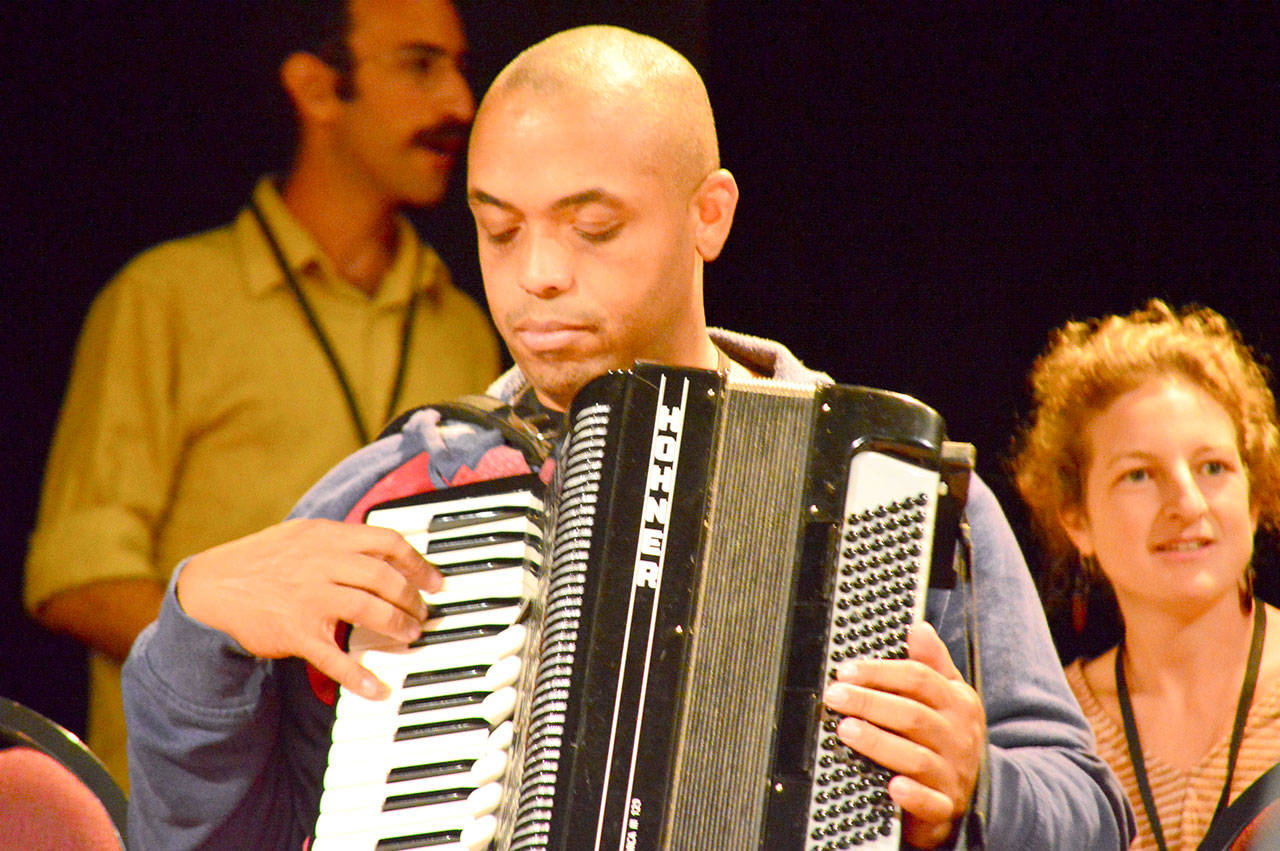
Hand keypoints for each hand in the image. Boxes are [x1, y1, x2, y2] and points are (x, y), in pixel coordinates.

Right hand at [176, 518, 441, 699]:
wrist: (210, 589)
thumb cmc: (260, 561)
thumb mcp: (301, 535)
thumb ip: (340, 541)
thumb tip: (386, 551)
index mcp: (327, 536)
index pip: (387, 542)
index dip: (418, 563)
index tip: (436, 581)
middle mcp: (321, 563)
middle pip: (385, 577)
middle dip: (412, 599)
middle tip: (423, 614)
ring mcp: (309, 597)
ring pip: (369, 610)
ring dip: (398, 626)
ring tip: (410, 636)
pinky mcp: (295, 632)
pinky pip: (335, 657)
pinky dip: (360, 676)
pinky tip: (378, 689)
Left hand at [821, 621, 984, 848]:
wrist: (972, 791)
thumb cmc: (948, 737)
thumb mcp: (949, 696)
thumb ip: (932, 664)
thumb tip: (918, 628)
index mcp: (958, 703)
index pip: (919, 679)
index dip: (880, 672)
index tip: (846, 670)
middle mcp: (958, 737)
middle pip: (913, 715)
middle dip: (870, 703)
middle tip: (835, 696)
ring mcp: (953, 774)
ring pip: (916, 758)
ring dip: (879, 743)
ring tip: (846, 730)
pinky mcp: (945, 807)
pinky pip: (931, 803)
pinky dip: (912, 796)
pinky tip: (892, 786)